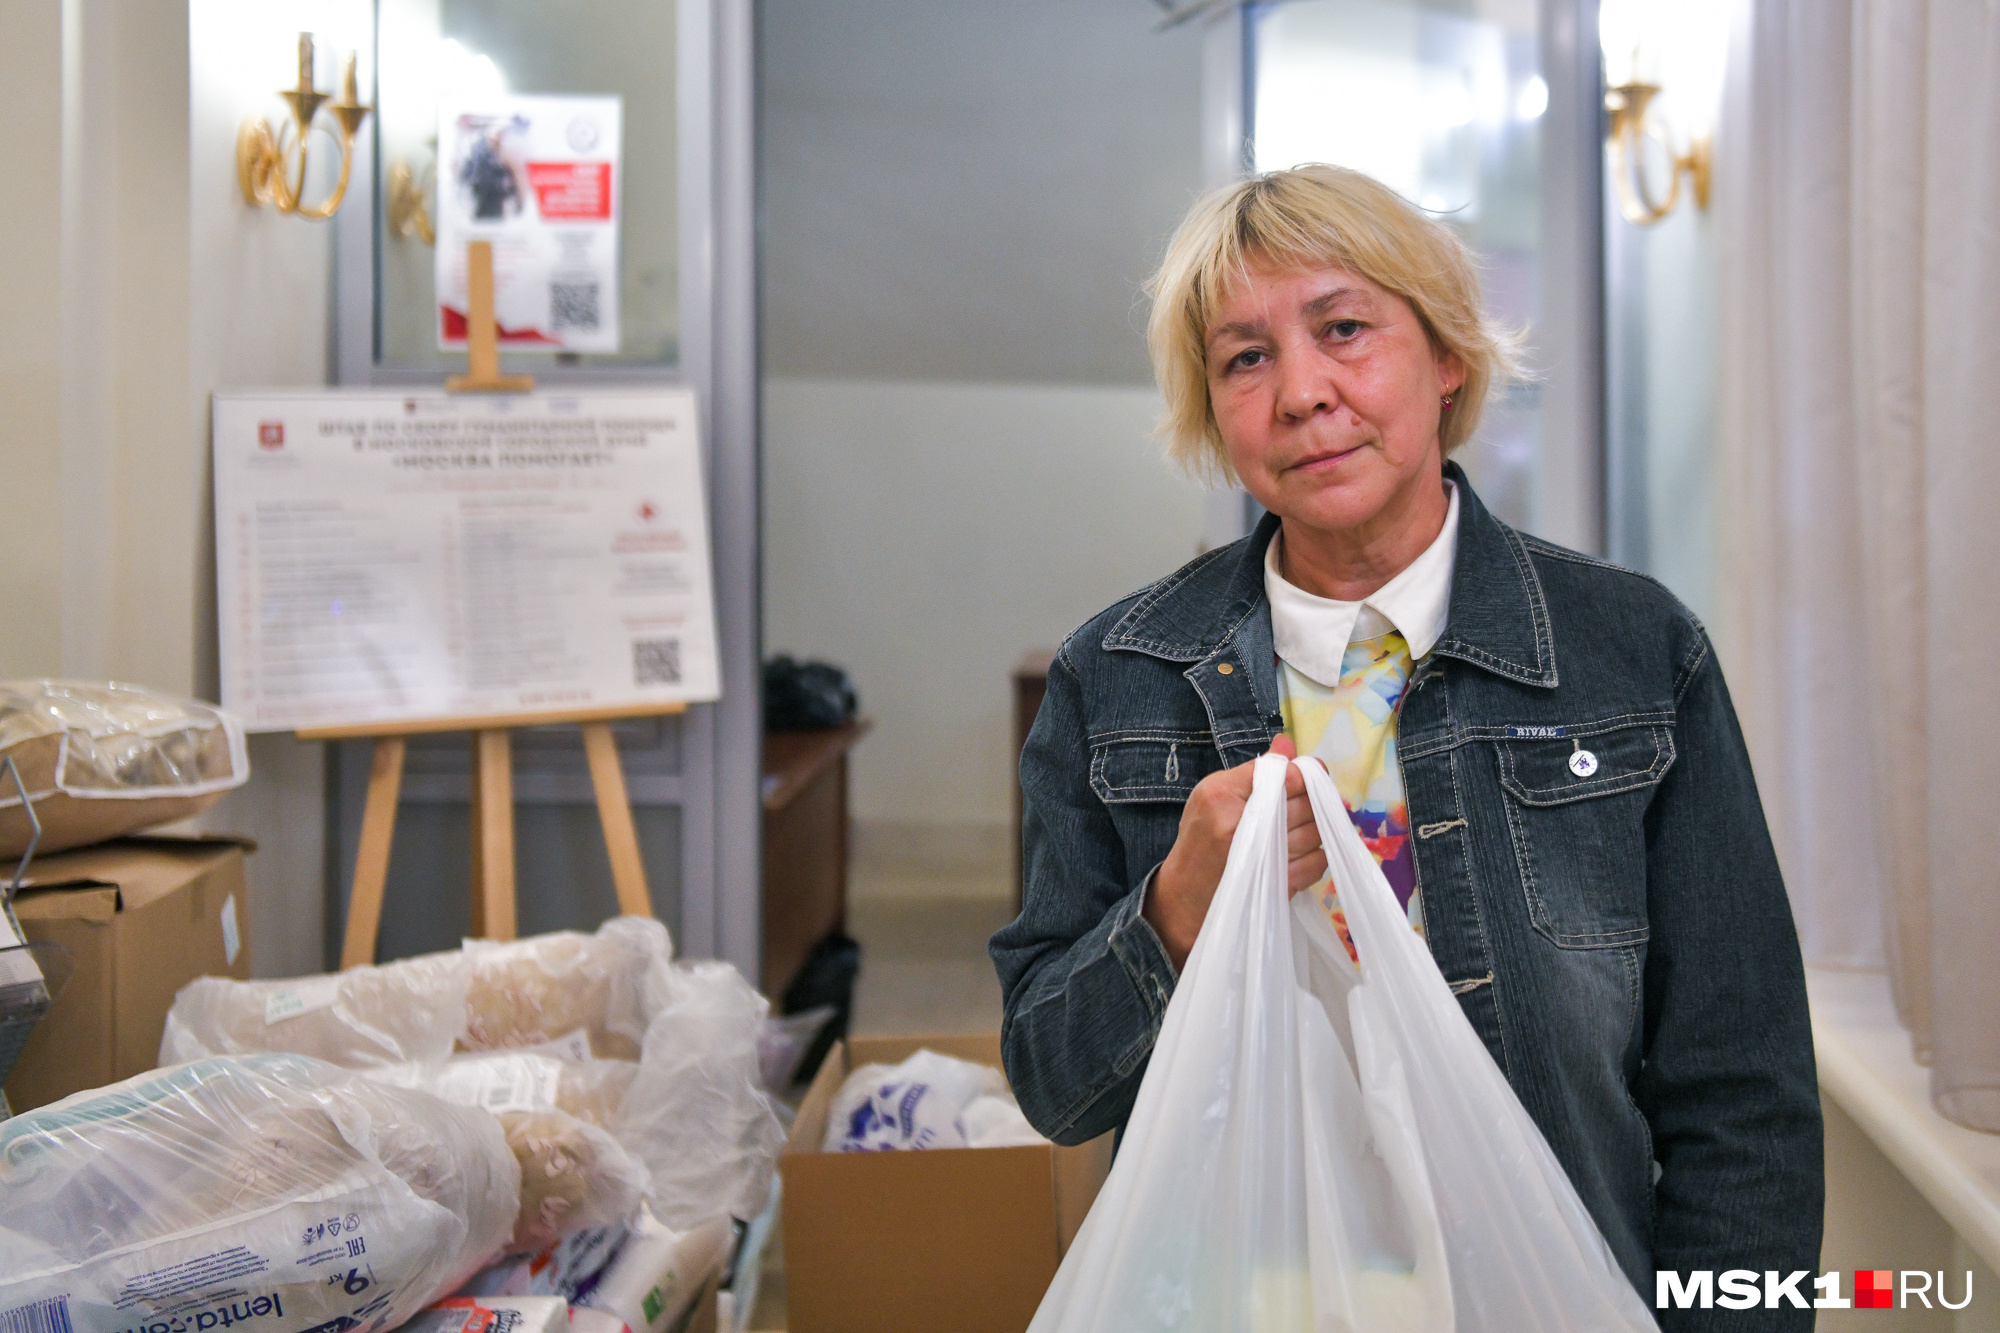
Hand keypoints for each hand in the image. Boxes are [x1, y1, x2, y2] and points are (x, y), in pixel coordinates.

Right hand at [1143, 735, 1328, 970]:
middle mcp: (1242, 826)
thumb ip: (1253, 771)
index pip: (1281, 774)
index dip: (1303, 773)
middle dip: (1312, 799)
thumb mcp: (1212, 795)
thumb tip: (1287, 744)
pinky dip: (1317, 854)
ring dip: (1316, 827)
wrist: (1186, 896)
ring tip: (1301, 827)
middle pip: (1303, 802)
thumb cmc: (1200, 840)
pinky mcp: (1278, 885)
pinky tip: (1302, 851)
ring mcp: (1262, 858)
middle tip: (1306, 802)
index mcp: (1222, 797)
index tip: (1308, 775)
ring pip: (1315, 830)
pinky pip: (1318, 861)